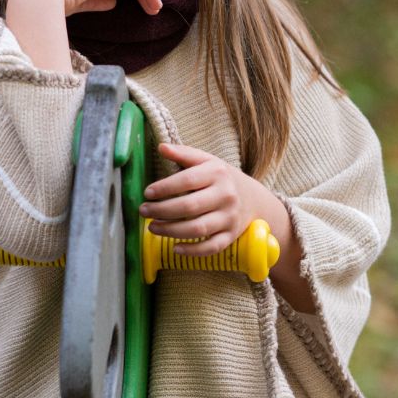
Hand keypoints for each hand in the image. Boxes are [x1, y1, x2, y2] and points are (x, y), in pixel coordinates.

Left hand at [138, 142, 269, 256]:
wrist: (254, 199)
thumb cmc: (222, 178)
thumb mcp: (207, 161)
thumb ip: (183, 154)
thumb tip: (160, 147)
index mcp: (218, 173)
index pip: (187, 180)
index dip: (165, 188)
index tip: (146, 193)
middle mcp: (226, 195)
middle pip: (189, 206)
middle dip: (162, 210)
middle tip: (143, 211)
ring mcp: (229, 217)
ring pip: (198, 228)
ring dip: (171, 231)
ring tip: (152, 228)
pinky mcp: (231, 235)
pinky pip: (211, 247)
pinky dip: (192, 251)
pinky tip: (175, 247)